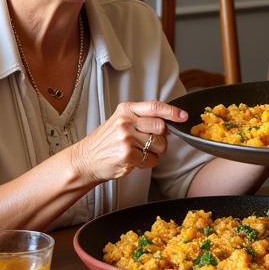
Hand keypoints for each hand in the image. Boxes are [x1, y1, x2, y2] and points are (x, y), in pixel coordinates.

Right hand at [72, 100, 187, 183]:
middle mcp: (126, 122)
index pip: (155, 107)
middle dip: (162, 138)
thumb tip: (169, 121)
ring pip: (159, 145)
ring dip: (155, 152)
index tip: (183, 116)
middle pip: (161, 127)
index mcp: (126, 110)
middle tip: (152, 143)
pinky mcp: (126, 156)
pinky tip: (135, 161)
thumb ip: (141, 117)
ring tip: (140, 152)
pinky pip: (151, 160)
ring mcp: (126, 139)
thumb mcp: (120, 121)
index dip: (172, 112)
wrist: (85, 160)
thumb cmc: (106, 141)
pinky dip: (148, 163)